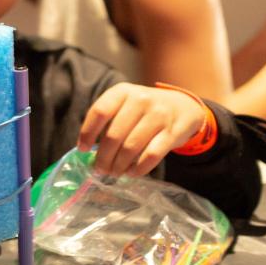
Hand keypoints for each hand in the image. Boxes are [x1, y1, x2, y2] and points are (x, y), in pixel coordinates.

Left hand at [77, 83, 205, 176]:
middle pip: (113, 135)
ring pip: (130, 147)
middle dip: (103, 157)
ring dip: (119, 165)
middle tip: (100, 169)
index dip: (87, 133)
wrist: (182, 106)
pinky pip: (151, 155)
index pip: (99, 112)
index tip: (83, 149)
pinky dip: (139, 168)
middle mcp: (140, 100)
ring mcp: (159, 115)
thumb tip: (87, 151)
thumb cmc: (144, 110)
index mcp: (122, 91)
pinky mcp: (173, 132)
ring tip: (114, 173)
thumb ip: (107, 122)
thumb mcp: (125, 105)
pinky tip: (132, 173)